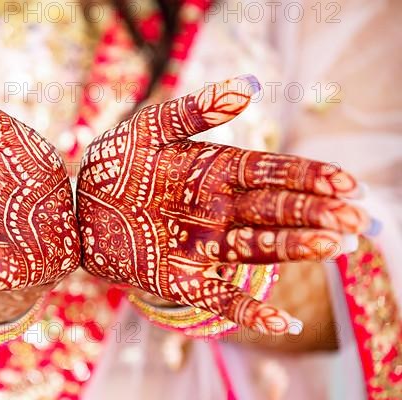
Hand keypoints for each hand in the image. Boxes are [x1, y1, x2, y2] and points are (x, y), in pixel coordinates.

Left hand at [77, 75, 368, 333]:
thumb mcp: (149, 129)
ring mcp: (200, 244)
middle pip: (274, 210)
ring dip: (296, 247)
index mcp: (214, 171)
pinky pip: (219, 295)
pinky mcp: (178, 277)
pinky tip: (282, 322)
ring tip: (335, 244)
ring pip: (257, 248)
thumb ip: (194, 111)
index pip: (270, 172)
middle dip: (314, 212)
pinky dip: (249, 310)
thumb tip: (249, 87)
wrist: (75, 209)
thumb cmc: (115, 164)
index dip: (307, 176)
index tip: (343, 182)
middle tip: (354, 217)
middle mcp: (216, 209)